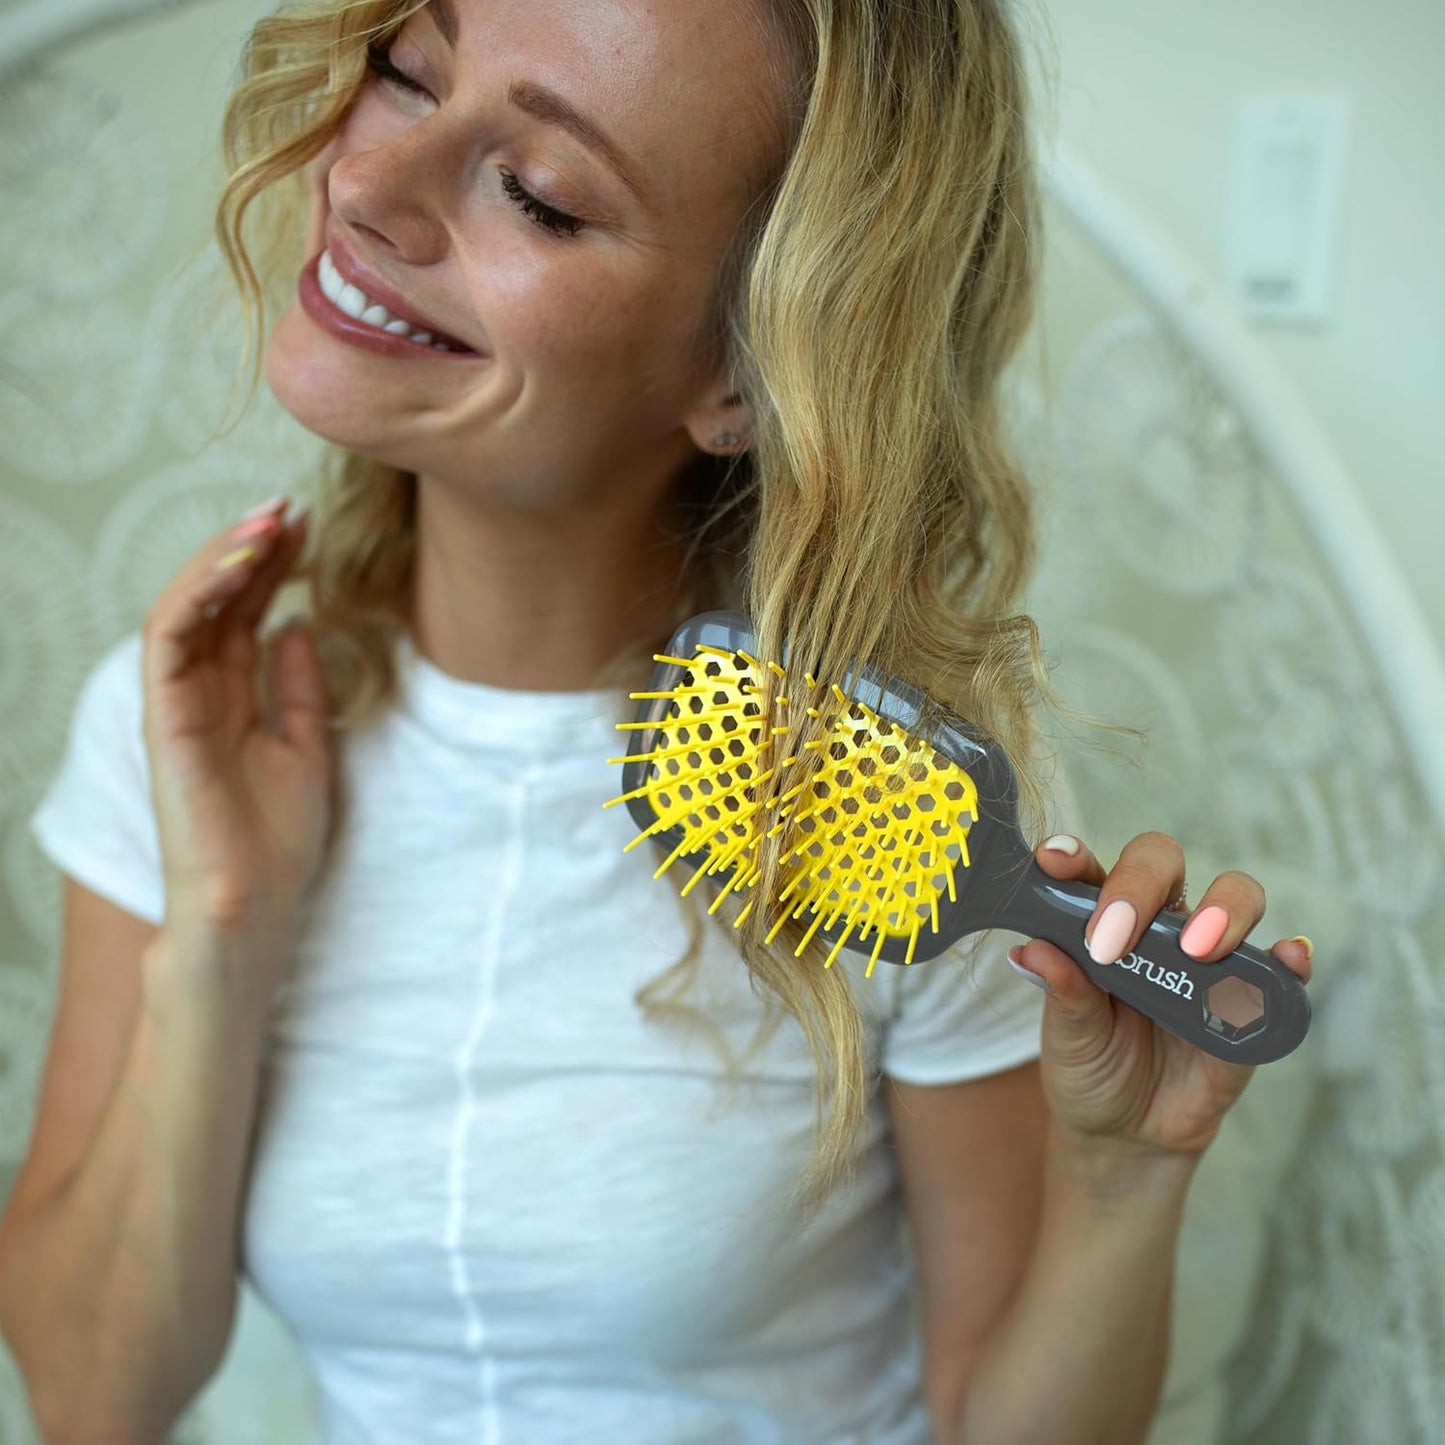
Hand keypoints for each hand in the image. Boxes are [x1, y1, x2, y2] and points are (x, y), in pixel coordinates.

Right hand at [141, 496, 332, 975]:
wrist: (255, 902)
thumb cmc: (278, 841)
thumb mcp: (307, 748)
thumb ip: (298, 688)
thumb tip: (297, 625)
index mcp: (231, 699)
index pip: (243, 615)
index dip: (272, 569)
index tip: (309, 530)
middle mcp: (198, 692)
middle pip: (217, 601)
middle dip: (249, 549)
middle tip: (288, 507)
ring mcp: (176, 701)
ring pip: (186, 606)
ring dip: (224, 557)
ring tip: (268, 521)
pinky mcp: (162, 714)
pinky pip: (170, 636)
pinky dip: (201, 592)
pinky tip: (243, 564)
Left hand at [1008, 832, 1313, 1159]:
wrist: (1127, 1133)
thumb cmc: (1088, 1066)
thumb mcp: (1067, 1037)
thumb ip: (1062, 993)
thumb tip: (1032, 952)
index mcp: (1100, 923)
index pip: (1091, 871)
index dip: (1074, 858)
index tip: (1054, 861)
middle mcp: (1156, 927)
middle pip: (1162, 865)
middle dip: (1142, 883)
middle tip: (1120, 934)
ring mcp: (1209, 959)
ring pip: (1234, 897)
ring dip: (1222, 910)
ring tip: (1199, 949)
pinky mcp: (1251, 1002)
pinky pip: (1280, 972)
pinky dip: (1289, 958)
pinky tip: (1290, 957)